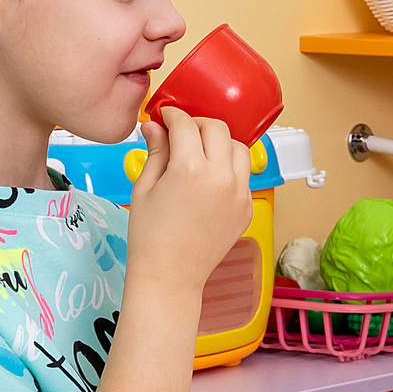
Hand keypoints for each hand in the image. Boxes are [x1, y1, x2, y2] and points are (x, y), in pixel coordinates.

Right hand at [125, 106, 251, 296]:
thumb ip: (156, 152)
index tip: (166, 117)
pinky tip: (210, 177)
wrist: (170, 275)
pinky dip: (229, 167)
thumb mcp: (144, 188)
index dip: (173, 115)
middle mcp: (221, 178)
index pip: (186, 125)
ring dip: (220, 142)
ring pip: (239, 148)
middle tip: (182, 131)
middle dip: (198, 124)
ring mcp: (239, 194)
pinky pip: (244, 175)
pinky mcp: (248, 208)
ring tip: (200, 152)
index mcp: (191, 170)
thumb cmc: (149, 235)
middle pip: (218, 129)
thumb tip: (154, 126)